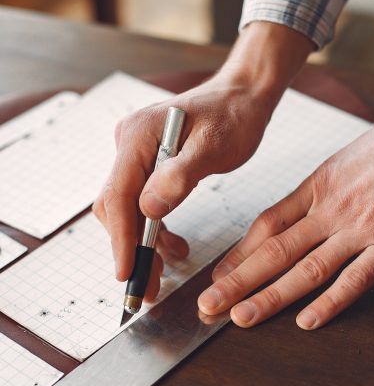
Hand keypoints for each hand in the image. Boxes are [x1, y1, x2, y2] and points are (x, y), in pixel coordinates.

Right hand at [93, 73, 270, 298]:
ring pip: (129, 210)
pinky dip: (155, 230)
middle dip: (132, 249)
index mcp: (138, 137)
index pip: (119, 195)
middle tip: (148, 287)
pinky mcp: (150, 165)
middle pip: (118, 207)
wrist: (242, 98)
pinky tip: (173, 245)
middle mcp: (129, 146)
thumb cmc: (233, 117)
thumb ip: (180, 176)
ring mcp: (137, 155)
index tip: (127, 273)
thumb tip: (148, 209)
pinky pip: (143, 204)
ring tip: (167, 268)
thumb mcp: (214, 146)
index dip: (122, 239)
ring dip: (145, 243)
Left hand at [198, 42, 373, 328]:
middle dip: (237, 282)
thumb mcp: (343, 160)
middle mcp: (331, 210)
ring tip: (241, 318)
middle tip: (208, 305)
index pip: (266, 226)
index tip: (217, 276)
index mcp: (316, 188)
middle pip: (274, 251)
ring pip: (306, 269)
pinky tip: (307, 320)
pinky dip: (331, 302)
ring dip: (270, 297)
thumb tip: (298, 213)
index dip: (238, 255)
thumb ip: (319, 191)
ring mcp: (360, 228)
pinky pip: (356, 278)